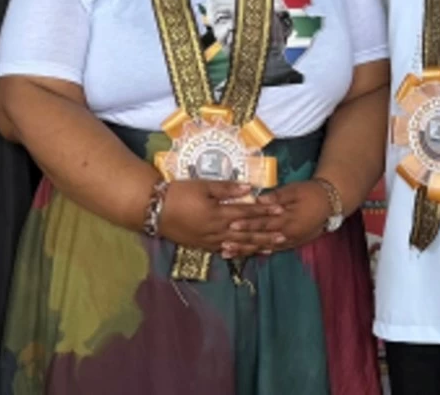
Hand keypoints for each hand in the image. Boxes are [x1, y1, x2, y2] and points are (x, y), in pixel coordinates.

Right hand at [157, 180, 282, 256]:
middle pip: (246, 233)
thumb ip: (226, 188)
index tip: (281, 211)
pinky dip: (236, 253)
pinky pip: (223, 251)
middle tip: (284, 236)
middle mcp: (217, 230)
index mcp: (219, 213)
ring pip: (237, 245)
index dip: (265, 212)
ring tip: (270, 248)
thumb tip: (249, 189)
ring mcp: (209, 240)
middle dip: (266, 234)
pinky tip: (244, 254)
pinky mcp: (201, 245)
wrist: (154, 210)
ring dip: (255, 246)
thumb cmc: (179, 193)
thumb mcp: (202, 185)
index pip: (247, 213)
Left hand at [224, 181, 332, 256]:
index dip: (246, 225)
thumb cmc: (311, 193)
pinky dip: (259, 252)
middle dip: (241, 242)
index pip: (262, 223)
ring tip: (229, 254)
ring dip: (246, 250)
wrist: (330, 204)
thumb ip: (278, 196)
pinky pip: (272, 249)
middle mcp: (286, 234)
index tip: (230, 226)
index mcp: (286, 220)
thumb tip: (259, 199)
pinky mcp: (291, 242)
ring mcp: (288, 240)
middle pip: (260, 238)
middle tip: (223, 246)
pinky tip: (248, 254)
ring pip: (263, 247)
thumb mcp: (295, 190)